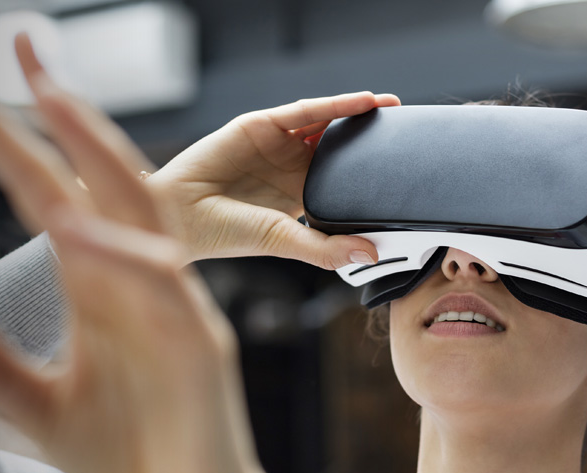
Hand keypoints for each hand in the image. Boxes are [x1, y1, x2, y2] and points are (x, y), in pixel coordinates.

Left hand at [0, 36, 322, 472]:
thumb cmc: (129, 458)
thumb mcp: (42, 417)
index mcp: (92, 286)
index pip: (40, 194)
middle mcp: (131, 279)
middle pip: (93, 176)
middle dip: (53, 111)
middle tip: (14, 44)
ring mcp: (169, 305)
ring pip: (137, 209)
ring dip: (93, 152)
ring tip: (48, 98)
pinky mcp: (198, 344)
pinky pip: (159, 286)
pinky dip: (118, 255)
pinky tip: (72, 228)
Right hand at [148, 89, 399, 269]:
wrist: (179, 215)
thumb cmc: (223, 233)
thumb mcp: (283, 239)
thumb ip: (325, 247)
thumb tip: (370, 254)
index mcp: (296, 194)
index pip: (340, 177)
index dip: (369, 171)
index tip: (402, 171)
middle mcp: (287, 165)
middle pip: (337, 145)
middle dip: (369, 138)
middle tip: (407, 133)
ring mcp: (275, 143)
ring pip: (325, 123)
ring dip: (358, 114)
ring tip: (392, 109)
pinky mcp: (261, 124)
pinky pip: (305, 111)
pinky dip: (335, 105)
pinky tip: (363, 102)